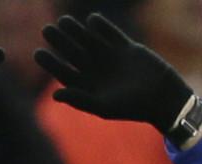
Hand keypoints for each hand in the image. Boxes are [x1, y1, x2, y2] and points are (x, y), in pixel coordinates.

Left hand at [38, 14, 193, 133]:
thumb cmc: (133, 107)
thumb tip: (55, 95)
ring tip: (64, 21)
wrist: (163, 97)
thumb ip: (80, 100)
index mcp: (89, 86)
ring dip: (76, 31)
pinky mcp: (126, 48)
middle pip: (73, 53)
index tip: (38, 52)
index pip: (64, 72)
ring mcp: (111, 58)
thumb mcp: (104, 106)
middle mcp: (97, 71)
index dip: (50, 63)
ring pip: (89, 40)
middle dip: (60, 41)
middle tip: (46, 30)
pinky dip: (101, 27)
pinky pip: (111, 34)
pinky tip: (91, 20)